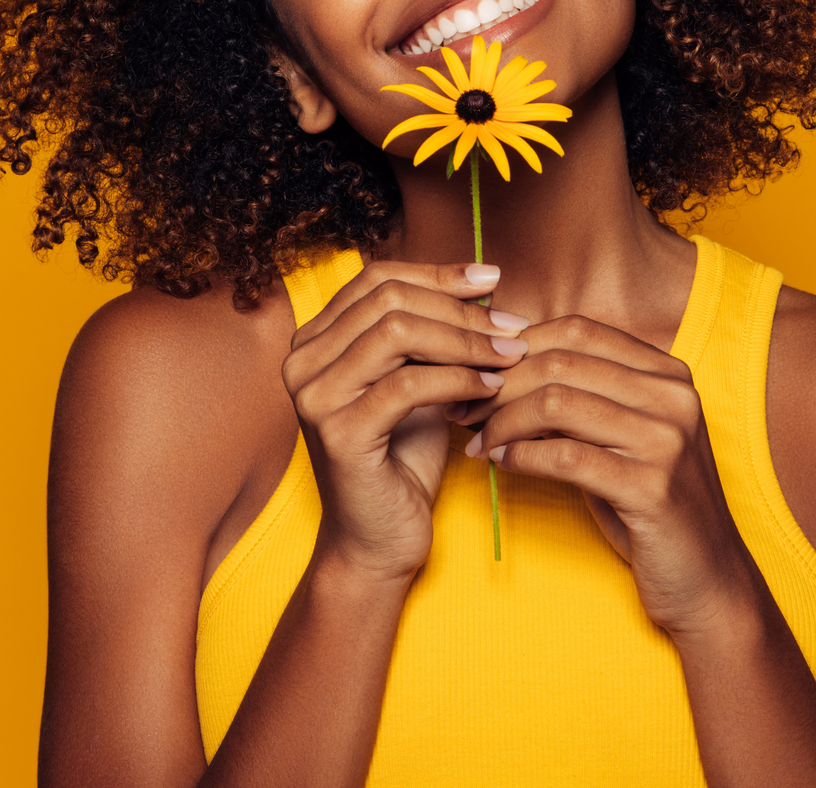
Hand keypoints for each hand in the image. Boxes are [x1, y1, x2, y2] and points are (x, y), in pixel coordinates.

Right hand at [283, 262, 529, 582]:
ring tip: (511, 356)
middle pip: (389, 299)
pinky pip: (408, 385)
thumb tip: (484, 283)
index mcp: (314, 340)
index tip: (493, 280)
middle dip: (460, 308)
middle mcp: (302, 361)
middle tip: (513, 326)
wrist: (379, 542)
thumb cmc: (402, 459)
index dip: (438, 273)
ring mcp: (314, 396)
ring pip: (398, 333)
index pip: (377, 278)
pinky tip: (491, 388)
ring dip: (466, 341)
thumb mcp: (417, 380)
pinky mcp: (338, 433)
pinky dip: (458, 379)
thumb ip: (431, 331)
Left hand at [452, 315, 754, 635]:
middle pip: (560, 362)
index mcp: (668, 372)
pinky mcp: (651, 488)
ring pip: (556, 403)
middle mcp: (673, 396)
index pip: (576, 330)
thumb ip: (582, 395)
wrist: (707, 578)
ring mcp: (666, 440)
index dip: (516, 348)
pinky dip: (520, 456)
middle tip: (462, 409)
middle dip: (498, 384)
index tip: (475, 373)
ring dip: (502, 421)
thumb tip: (501, 364)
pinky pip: (564, 456)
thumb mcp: (622, 436)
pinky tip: (501, 464)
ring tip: (478, 441)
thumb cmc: (649, 503)